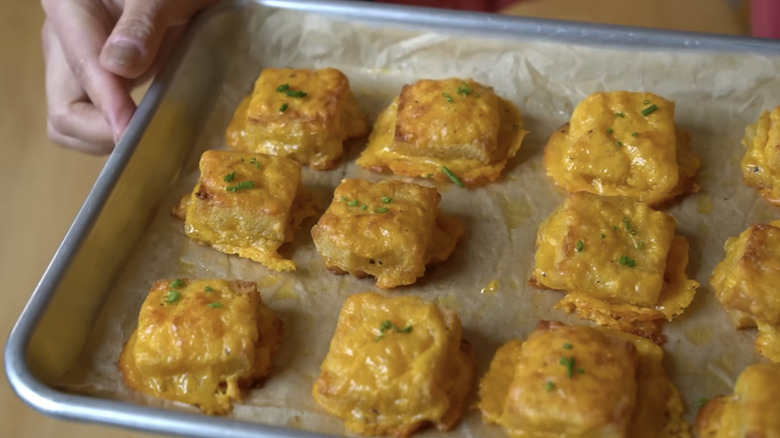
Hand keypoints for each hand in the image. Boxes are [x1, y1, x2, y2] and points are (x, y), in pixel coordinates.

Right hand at [42, 0, 220, 153]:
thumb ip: (143, 21)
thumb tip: (120, 65)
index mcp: (70, 9)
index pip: (81, 67)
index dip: (107, 104)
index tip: (131, 131)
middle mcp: (64, 40)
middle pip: (64, 109)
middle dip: (103, 132)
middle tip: (146, 137)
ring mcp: (79, 64)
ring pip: (75, 122)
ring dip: (109, 138)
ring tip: (150, 132)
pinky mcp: (99, 81)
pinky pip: (96, 120)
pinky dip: (120, 132)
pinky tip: (152, 127)